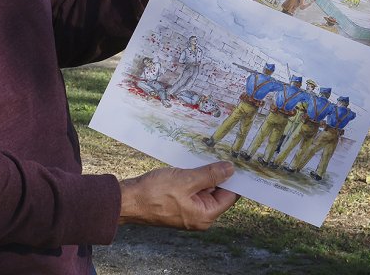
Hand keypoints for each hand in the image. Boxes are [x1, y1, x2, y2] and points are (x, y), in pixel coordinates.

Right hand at [118, 162, 238, 229]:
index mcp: (205, 215)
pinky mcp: (180, 204)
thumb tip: (230, 170)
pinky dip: (195, 177)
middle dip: (219, 174)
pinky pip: (193, 189)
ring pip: (205, 189)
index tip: (240, 161)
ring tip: (207, 154)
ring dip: (205, 174)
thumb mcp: (186, 180)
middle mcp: (200, 216)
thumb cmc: (155, 193)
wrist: (128, 200)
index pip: (230, 196)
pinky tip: (193, 163)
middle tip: (224, 152)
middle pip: (218, 192)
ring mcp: (189, 210)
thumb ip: (210, 175)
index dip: (236, 178)